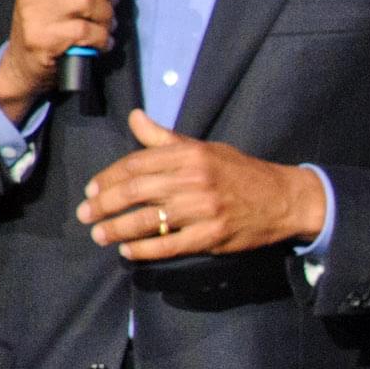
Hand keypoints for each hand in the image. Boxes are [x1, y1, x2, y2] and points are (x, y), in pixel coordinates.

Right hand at [0, 0, 121, 121]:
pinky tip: (101, 40)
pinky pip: (86, 31)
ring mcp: (34, 13)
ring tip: (105, 22)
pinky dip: (102, 36)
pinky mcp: (42, 38)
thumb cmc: (49, 20)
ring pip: (88, 1)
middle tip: (110, 0)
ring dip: (107, 14)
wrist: (22, 64)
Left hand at [77, 109, 327, 261]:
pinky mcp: (212, 236)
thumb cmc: (240, 172)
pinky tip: (128, 251)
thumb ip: (165, 138)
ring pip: (148, 220)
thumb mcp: (204, 148)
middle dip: (106, 204)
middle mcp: (195, 179)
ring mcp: (203, 210)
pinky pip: (169, 245)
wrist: (283, 199)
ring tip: (99, 234)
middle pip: (137, 191)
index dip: (110, 177)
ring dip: (118, 229)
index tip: (92, 190)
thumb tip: (135, 117)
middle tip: (86, 214)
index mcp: (191, 155)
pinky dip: (145, 249)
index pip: (138, 163)